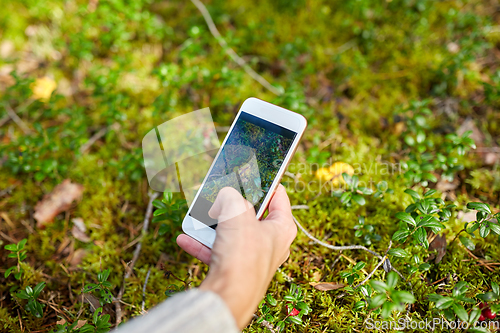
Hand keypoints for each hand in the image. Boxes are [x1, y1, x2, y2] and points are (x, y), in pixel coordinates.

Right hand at [176, 185, 296, 328]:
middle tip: (219, 194)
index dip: (264, 182)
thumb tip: (224, 196)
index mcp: (282, 228)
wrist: (228, 296)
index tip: (250, 173)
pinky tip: (185, 237)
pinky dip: (202, 244)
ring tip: (198, 214)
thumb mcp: (236, 211)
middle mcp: (270, 243)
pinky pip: (217, 251)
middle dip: (231, 205)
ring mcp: (251, 258)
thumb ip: (230, 195)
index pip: (278, 196)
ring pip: (231, 233)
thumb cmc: (242, 255)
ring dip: (212, 224)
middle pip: (250, 214)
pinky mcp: (234, 270)